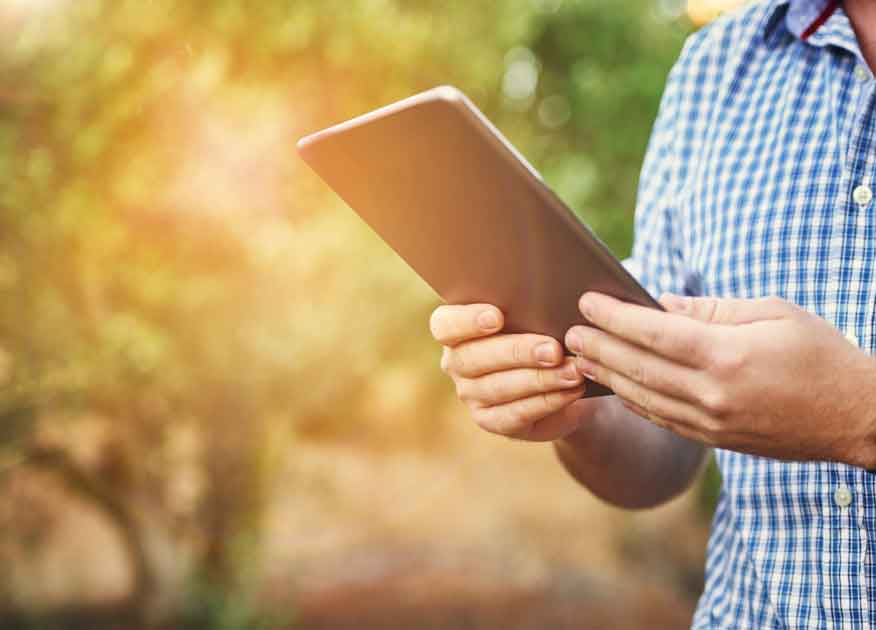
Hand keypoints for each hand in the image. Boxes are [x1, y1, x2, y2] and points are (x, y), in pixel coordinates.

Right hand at [430, 304, 587, 440]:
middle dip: (517, 352)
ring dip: (539, 379)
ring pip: (498, 387)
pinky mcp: (492, 421)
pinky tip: (571, 390)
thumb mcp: (533, 316)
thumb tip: (551, 301)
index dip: (467, 322)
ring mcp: (470, 395)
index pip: (445, 325)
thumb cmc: (541, 332)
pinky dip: (547, 401)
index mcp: (455, 330)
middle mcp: (456, 363)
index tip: (497, 317)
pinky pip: (516, 413)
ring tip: (572, 371)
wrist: (557, 378)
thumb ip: (529, 309)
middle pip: (474, 358)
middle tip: (553, 350)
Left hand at [565, 292, 875, 466]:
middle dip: (598, 347)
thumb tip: (659, 304)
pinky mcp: (716, 439)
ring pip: (643, 397)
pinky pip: (662, 419)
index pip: (654, 332)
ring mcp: (712, 422)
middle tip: (568, 332)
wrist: (856, 417)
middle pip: (638, 367)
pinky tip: (614, 388)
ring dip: (606, 377)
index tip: (587, 301)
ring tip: (579, 358)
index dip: (615, 316)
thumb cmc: (819, 353)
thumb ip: (712, 310)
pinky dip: (633, 402)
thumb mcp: (773, 313)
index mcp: (728, 355)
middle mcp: (713, 394)